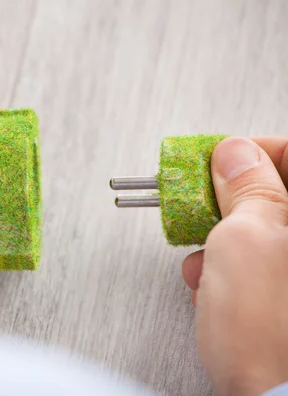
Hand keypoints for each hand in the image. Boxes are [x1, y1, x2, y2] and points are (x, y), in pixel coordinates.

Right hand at [182, 136, 287, 394]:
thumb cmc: (269, 328)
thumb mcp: (245, 238)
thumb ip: (242, 186)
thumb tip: (233, 153)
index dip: (251, 152)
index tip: (217, 161)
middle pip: (274, 195)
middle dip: (228, 204)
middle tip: (200, 209)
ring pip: (261, 231)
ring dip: (220, 241)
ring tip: (201, 263)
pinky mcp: (285, 299)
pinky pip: (258, 264)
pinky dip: (229, 269)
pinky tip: (210, 288)